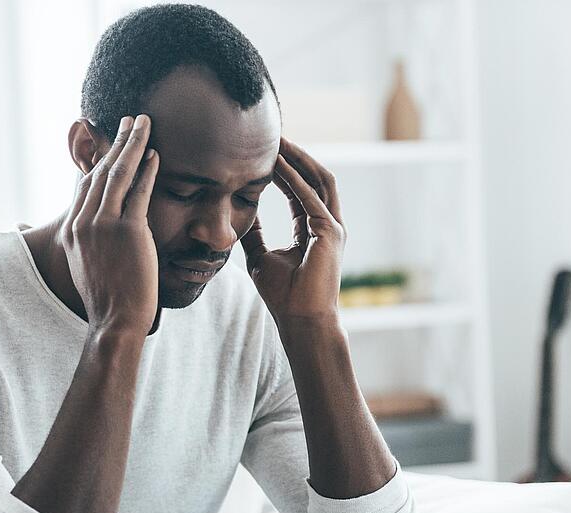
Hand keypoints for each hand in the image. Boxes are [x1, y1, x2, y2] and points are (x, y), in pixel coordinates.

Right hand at [63, 114, 160, 335]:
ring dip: (132, 144)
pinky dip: (147, 170)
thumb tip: (96, 231)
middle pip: (101, 172)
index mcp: (72, 230)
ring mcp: (103, 225)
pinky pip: (139, 192)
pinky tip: (155, 154)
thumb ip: (88, 241)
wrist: (116, 320)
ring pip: (118, 175)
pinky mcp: (127, 231)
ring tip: (143, 124)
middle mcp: (83, 223)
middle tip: (130, 121)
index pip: (87, 185)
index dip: (101, 160)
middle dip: (117, 142)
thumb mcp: (86, 265)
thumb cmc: (107, 298)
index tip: (113, 144)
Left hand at [240, 136, 345, 322]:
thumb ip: (253, 233)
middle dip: (295, 154)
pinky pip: (311, 197)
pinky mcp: (330, 233)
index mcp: (313, 228)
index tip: (264, 151)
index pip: (300, 188)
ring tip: (278, 141)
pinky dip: (293, 179)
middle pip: (314, 176)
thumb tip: (237, 213)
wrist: (300, 320)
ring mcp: (332, 227)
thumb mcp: (260, 256)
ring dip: (298, 159)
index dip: (284, 168)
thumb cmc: (284, 295)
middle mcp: (328, 223)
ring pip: (319, 179)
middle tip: (273, 134)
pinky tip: (276, 165)